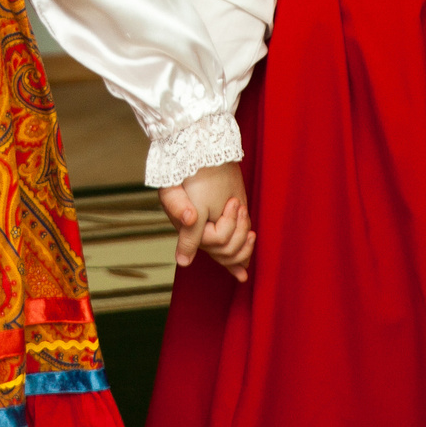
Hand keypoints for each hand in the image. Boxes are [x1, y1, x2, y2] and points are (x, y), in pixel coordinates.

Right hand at [160, 161, 254, 281]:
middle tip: (238, 206)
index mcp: (190, 231)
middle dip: (238, 231)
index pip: (218, 244)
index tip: (234, 205)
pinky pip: (232, 249)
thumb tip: (182, 263)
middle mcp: (199, 235)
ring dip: (243, 233)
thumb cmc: (196, 178)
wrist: (205, 153)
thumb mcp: (192, 208)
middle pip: (226, 252)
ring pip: (232, 252)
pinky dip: (239, 256)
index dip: (230, 231)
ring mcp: (211, 230)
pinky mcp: (222, 224)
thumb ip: (189, 236)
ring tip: (242, 210)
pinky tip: (242, 272)